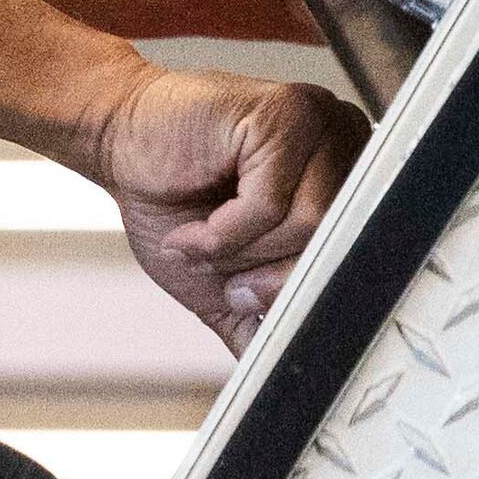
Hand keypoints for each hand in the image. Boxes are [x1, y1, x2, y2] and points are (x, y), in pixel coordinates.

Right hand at [86, 64, 364, 343]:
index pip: (360, 256)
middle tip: (224, 278)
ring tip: (201, 244)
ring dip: (240, 253)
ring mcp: (319, 121)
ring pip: (310, 224)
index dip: (306, 291)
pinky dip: (221, 233)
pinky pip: (269, 203)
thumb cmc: (171, 196)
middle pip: (340, 243)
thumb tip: (298, 367)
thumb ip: (264, 314)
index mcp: (346, 178)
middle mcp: (346, 143)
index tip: (255, 302)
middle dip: (270, 275)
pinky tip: (192, 230)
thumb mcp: (225, 276)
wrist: (118, 141)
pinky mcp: (282, 111)